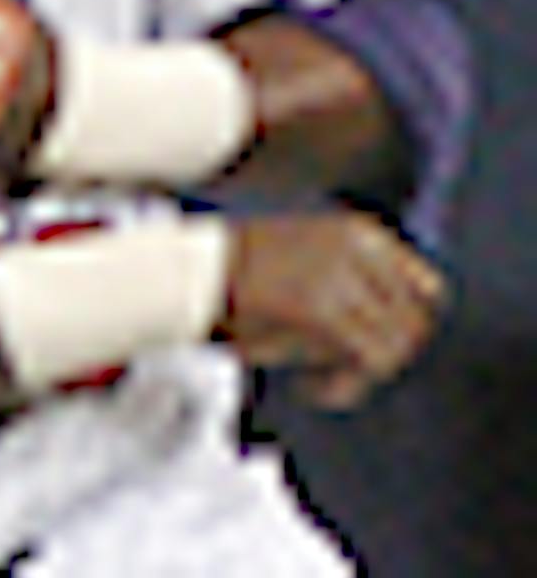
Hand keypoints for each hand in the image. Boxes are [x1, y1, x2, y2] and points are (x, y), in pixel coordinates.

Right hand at [219, 211, 447, 409]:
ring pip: (395, 347)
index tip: (377, 347)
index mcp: (359, 232)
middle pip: (416, 323)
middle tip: (344, 375)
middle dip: (387, 358)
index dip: (408, 328)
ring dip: (363, 377)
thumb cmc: (240, 272)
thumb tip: (405, 340)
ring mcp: (342, 276)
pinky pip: (367, 362)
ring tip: (325, 383)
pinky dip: (345, 387)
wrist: (193, 270)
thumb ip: (357, 286)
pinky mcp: (324, 309)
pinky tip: (311, 388)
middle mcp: (359, 248)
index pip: (428, 288)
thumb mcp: (310, 260)